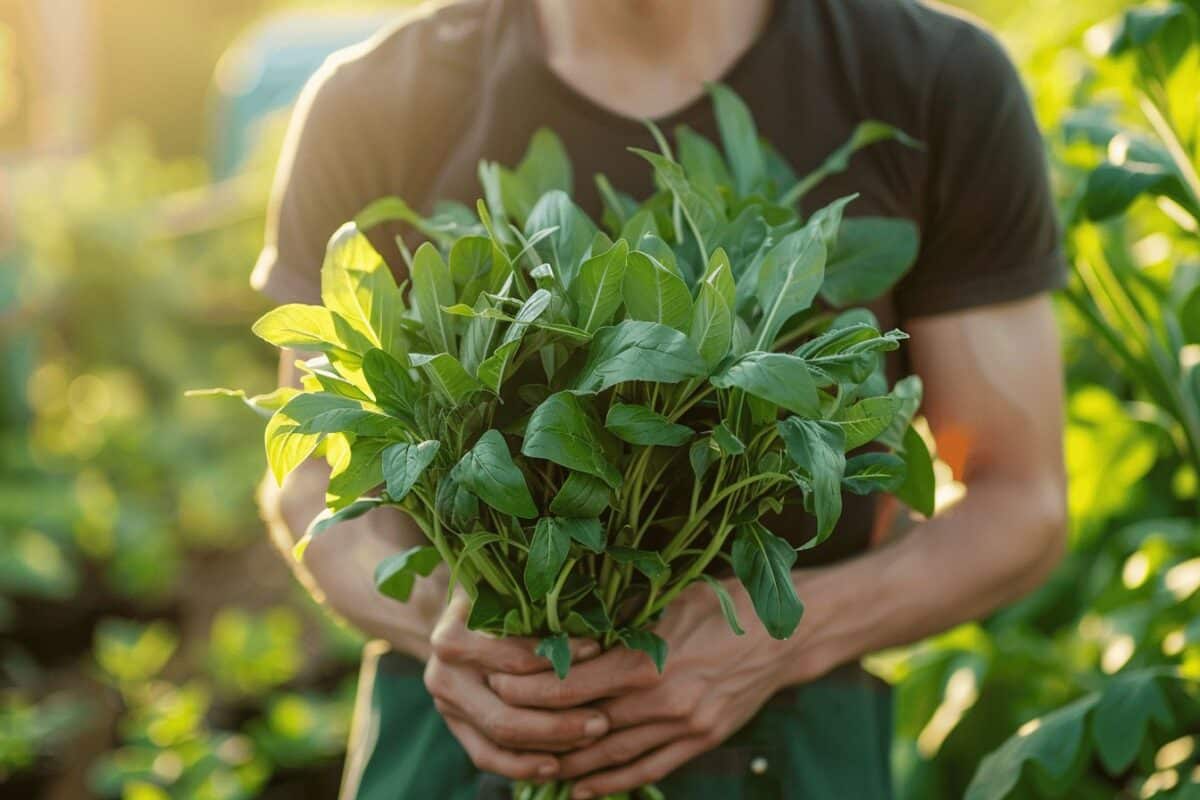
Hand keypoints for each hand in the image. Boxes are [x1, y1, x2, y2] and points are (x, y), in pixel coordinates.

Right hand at [425, 591, 610, 781]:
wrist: (453, 624)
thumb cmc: (490, 600)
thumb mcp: (502, 590)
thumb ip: (530, 602)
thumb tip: (588, 612)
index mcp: (452, 640)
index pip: (514, 658)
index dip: (558, 658)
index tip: (597, 653)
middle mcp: (443, 676)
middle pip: (506, 711)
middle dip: (559, 720)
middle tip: (602, 721)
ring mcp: (446, 707)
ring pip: (501, 738)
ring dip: (550, 744)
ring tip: (591, 738)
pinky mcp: (456, 729)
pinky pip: (488, 757)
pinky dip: (523, 766)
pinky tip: (557, 766)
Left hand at [487, 577, 827, 797]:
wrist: (788, 632)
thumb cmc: (725, 601)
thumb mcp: (668, 596)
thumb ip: (618, 614)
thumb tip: (565, 618)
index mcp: (648, 659)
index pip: (571, 685)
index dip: (530, 690)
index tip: (498, 684)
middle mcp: (662, 700)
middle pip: (583, 725)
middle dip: (537, 727)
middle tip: (500, 724)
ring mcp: (683, 727)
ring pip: (611, 756)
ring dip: (568, 762)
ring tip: (530, 762)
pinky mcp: (701, 741)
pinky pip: (647, 771)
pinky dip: (611, 783)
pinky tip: (581, 787)